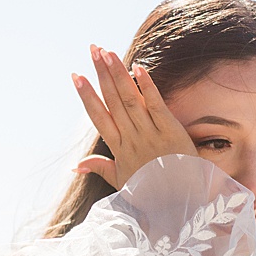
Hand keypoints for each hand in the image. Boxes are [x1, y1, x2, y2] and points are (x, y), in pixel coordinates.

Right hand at [72, 46, 197, 189]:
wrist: (180, 206)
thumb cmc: (151, 194)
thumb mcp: (122, 183)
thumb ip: (100, 169)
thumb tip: (76, 165)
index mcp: (119, 150)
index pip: (99, 117)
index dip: (87, 95)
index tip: (76, 77)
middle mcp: (131, 139)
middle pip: (112, 101)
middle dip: (101, 73)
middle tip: (92, 50)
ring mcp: (150, 134)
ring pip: (129, 98)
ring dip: (118, 74)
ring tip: (107, 53)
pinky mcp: (170, 131)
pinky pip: (156, 105)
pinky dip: (146, 86)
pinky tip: (138, 67)